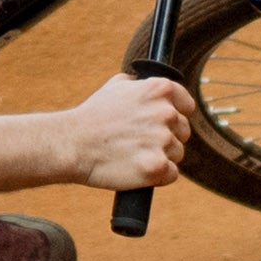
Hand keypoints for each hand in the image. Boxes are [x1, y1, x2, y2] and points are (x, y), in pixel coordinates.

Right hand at [68, 72, 195, 189]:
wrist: (72, 144)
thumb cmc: (92, 117)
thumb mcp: (115, 87)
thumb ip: (139, 85)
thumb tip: (146, 85)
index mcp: (160, 89)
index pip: (187, 106)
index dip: (175, 117)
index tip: (163, 125)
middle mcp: (166, 112)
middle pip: (183, 132)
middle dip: (166, 139)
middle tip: (141, 143)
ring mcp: (162, 140)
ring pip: (177, 154)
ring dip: (161, 157)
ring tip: (135, 156)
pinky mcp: (157, 167)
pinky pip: (171, 174)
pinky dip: (157, 175)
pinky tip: (138, 169)